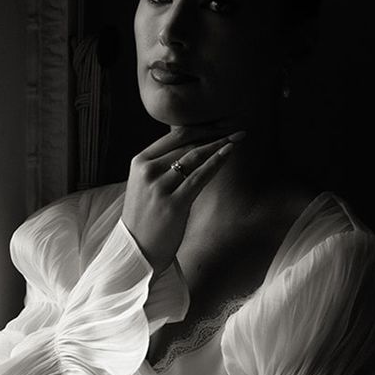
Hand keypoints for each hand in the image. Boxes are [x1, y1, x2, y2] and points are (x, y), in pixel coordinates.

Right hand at [122, 126, 246, 275]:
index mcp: (139, 162)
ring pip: (194, 157)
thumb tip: (193, 148)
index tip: (219, 124)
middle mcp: (147, 171)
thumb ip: (163, 166)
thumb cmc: (147, 218)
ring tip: (236, 138)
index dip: (200, 128)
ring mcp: (159, 188)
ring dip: (219, 145)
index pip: (173, 137)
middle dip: (213, 134)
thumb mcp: (146, 185)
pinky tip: (229, 153)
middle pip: (186, 144)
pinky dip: (216, 163)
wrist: (138, 250)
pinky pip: (199, 178)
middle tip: (234, 128)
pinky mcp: (173, 204)